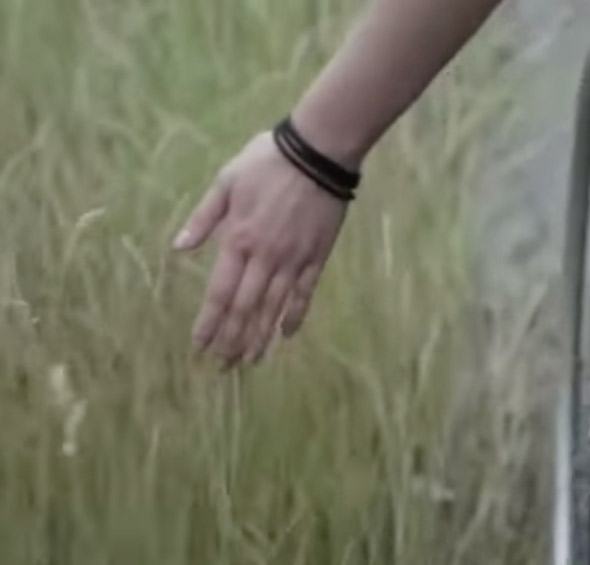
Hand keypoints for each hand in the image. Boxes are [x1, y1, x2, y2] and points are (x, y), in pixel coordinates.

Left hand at [173, 131, 347, 366]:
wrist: (318, 153)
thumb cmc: (267, 161)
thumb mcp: (226, 182)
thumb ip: (203, 218)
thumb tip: (178, 248)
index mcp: (238, 239)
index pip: (220, 292)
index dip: (210, 323)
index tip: (200, 346)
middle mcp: (265, 257)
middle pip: (247, 308)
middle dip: (233, 340)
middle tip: (224, 366)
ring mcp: (293, 259)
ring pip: (274, 307)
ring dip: (260, 336)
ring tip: (250, 360)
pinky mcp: (316, 257)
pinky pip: (304, 293)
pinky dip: (294, 315)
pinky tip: (286, 334)